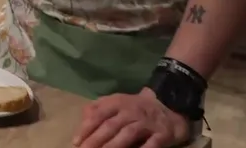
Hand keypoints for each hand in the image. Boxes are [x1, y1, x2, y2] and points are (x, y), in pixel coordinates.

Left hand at [73, 89, 190, 147]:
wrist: (169, 105)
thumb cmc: (135, 108)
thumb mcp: (116, 102)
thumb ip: (98, 109)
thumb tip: (82, 120)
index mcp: (117, 102)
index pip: (98, 114)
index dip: (86, 128)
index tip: (76, 142)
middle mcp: (131, 111)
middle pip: (111, 126)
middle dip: (96, 140)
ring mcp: (147, 122)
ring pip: (128, 134)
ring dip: (113, 146)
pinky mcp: (162, 133)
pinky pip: (151, 143)